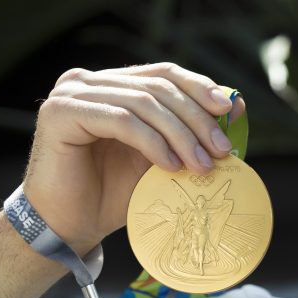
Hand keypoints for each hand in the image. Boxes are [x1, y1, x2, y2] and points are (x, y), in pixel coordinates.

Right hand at [21, 63, 243, 251]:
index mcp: (112, 83)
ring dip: (180, 135)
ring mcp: (72, 93)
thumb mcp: (163, 155)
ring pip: (144, 103)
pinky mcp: (60, 113)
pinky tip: (170, 166)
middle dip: (197, 119)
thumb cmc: (113, 192)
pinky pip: (121, 121)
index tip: (228, 110)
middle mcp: (89, 80)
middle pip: (158, 87)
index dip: (200, 87)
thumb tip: (237, 104)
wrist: (70, 225)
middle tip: (223, 150)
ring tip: (201, 166)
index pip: (164, 73)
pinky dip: (152, 143)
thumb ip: (191, 129)